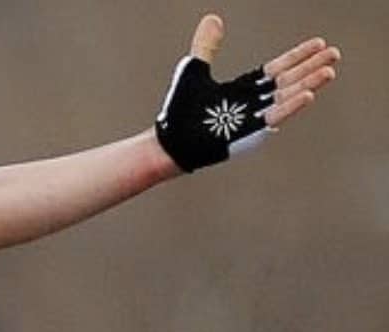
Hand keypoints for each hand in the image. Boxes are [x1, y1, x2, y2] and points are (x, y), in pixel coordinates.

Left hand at [156, 15, 340, 172]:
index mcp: (244, 88)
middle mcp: (253, 102)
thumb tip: (212, 18)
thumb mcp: (194, 70)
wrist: (169, 141)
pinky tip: (308, 95)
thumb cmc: (180, 111)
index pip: (277, 69)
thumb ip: (206, 46)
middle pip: (288, 81)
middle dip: (311, 68)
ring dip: (308, 84)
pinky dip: (290, 107)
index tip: (319, 44)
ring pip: (286, 98)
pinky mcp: (248, 132)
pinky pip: (273, 117)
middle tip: (334, 54)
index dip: (298, 57)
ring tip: (329, 72)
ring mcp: (252, 118)